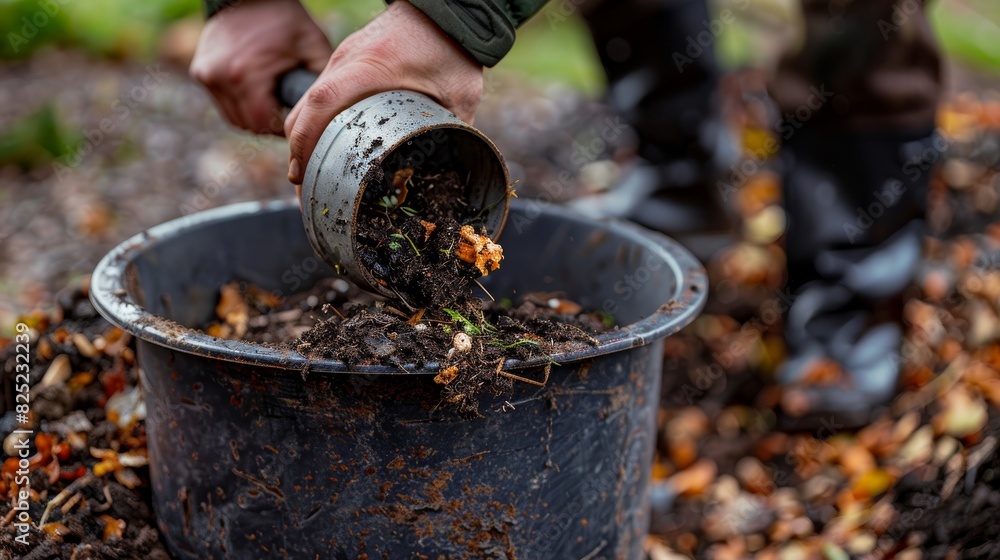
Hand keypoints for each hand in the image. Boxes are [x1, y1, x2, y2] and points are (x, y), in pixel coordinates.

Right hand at [189, 0, 332, 134]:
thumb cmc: (284, 19)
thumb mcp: (313, 45)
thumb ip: (323, 80)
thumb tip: (328, 112)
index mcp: (246, 75)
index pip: (263, 124)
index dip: (281, 128)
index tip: (295, 122)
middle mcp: (219, 78)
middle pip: (246, 125)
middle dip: (268, 124)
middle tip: (286, 112)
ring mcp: (206, 75)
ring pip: (232, 118)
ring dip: (253, 116)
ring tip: (272, 102)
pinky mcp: (199, 72)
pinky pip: (223, 103)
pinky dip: (240, 103)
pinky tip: (256, 91)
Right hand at [283, 0, 483, 184]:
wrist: (444, 11)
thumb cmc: (453, 48)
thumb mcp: (460, 94)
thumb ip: (454, 134)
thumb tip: (450, 173)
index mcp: (372, 69)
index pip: (324, 102)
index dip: (306, 140)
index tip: (302, 173)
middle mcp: (347, 61)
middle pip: (304, 108)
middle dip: (298, 151)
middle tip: (305, 188)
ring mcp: (342, 58)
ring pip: (307, 102)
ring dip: (304, 137)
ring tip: (312, 174)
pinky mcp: (345, 61)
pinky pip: (321, 93)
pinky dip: (316, 121)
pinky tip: (325, 145)